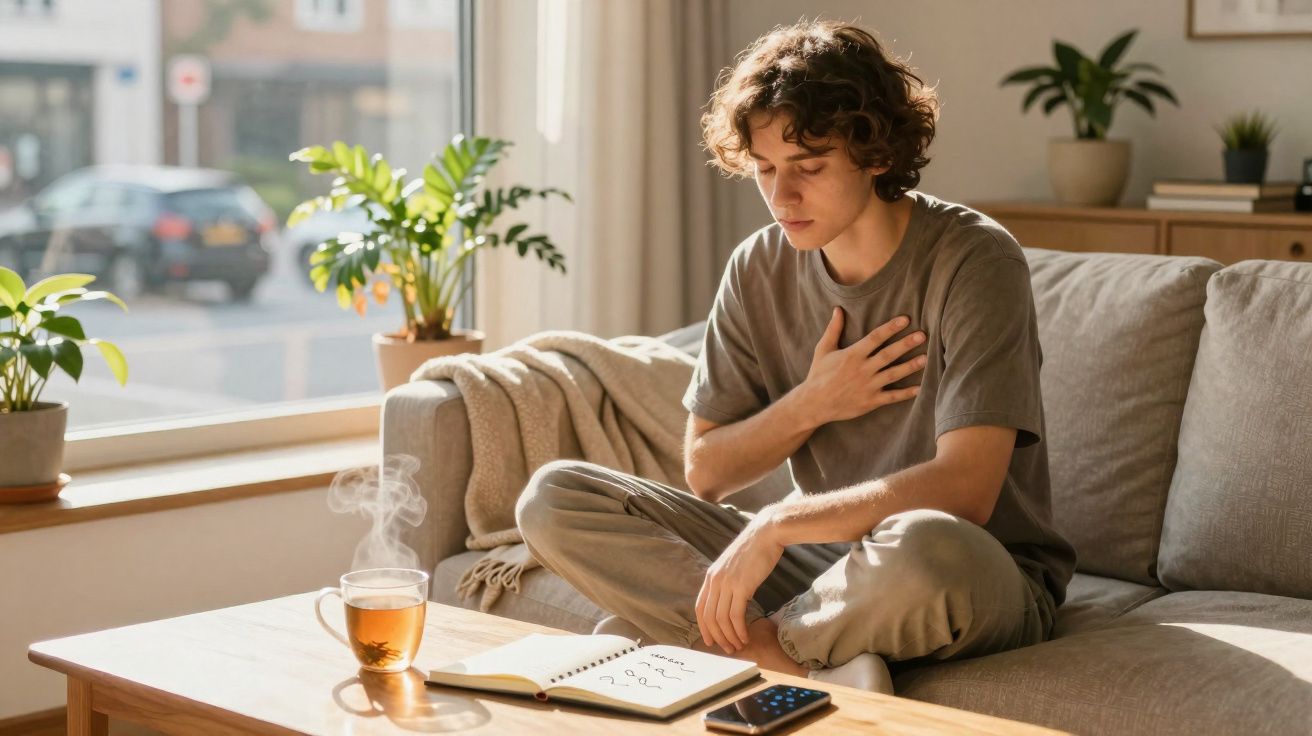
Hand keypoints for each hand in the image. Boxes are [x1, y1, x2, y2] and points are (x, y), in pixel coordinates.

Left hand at [695, 514, 784, 653]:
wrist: (766, 534)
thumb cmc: (754, 550)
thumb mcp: (734, 567)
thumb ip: (729, 582)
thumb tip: (733, 602)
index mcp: (711, 576)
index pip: (700, 607)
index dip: (703, 627)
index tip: (710, 640)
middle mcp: (715, 581)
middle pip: (709, 617)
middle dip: (716, 636)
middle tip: (726, 649)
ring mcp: (727, 583)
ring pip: (721, 619)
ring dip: (729, 636)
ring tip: (738, 646)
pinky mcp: (741, 586)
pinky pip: (736, 615)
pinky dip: (739, 629)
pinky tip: (745, 636)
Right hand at [800, 307, 925, 424]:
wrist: (814, 404)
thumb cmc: (818, 375)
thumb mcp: (823, 350)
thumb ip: (833, 330)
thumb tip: (838, 309)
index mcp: (852, 355)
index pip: (875, 338)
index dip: (891, 328)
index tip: (906, 319)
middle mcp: (862, 370)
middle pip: (888, 354)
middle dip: (906, 344)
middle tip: (922, 336)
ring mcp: (868, 386)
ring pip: (894, 374)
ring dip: (910, 366)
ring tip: (926, 358)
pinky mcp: (871, 401)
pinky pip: (892, 397)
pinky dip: (906, 393)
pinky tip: (919, 388)